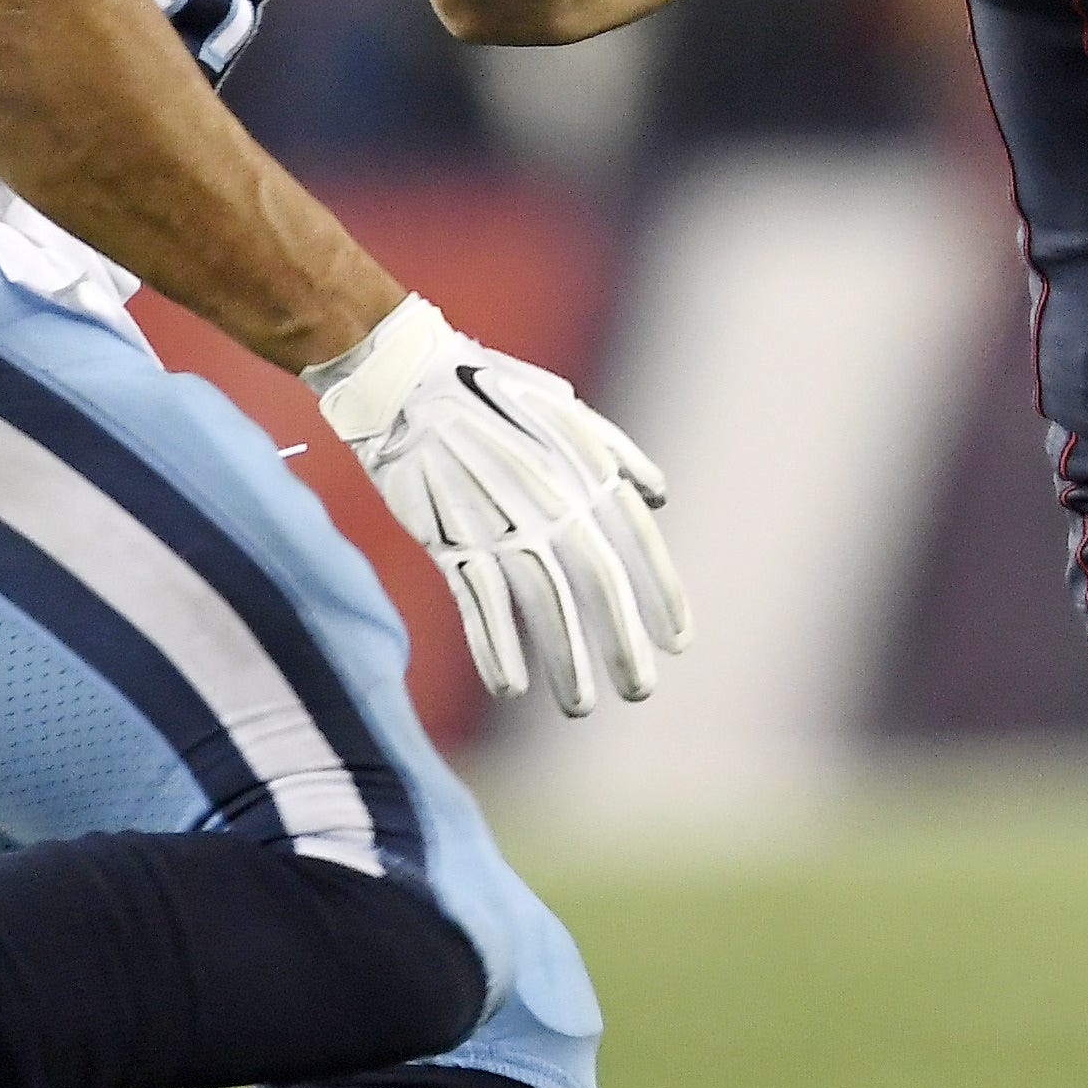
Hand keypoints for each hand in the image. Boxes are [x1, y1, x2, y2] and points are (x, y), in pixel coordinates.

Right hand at [308, 295, 690, 714]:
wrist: (408, 381)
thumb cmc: (493, 396)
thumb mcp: (568, 412)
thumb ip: (617, 455)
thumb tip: (658, 498)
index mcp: (584, 467)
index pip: (637, 541)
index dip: (661, 593)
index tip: (679, 641)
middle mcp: (548, 498)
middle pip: (596, 583)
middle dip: (622, 642)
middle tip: (641, 690)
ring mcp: (496, 520)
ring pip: (541, 603)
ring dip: (564, 660)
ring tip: (582, 706)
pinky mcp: (447, 538)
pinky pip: (478, 604)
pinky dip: (494, 646)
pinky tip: (511, 685)